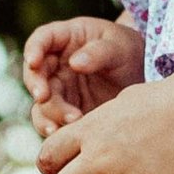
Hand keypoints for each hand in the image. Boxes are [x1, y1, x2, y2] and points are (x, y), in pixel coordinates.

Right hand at [23, 13, 143, 137]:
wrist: (140, 76)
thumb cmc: (127, 52)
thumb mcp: (119, 47)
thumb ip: (99, 52)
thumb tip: (74, 64)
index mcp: (66, 38)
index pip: (42, 39)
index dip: (34, 49)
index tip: (33, 62)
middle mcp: (56, 64)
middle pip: (35, 74)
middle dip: (37, 85)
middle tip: (44, 96)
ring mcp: (59, 89)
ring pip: (42, 102)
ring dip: (49, 112)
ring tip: (71, 120)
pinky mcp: (64, 110)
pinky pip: (51, 121)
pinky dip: (55, 129)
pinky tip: (67, 134)